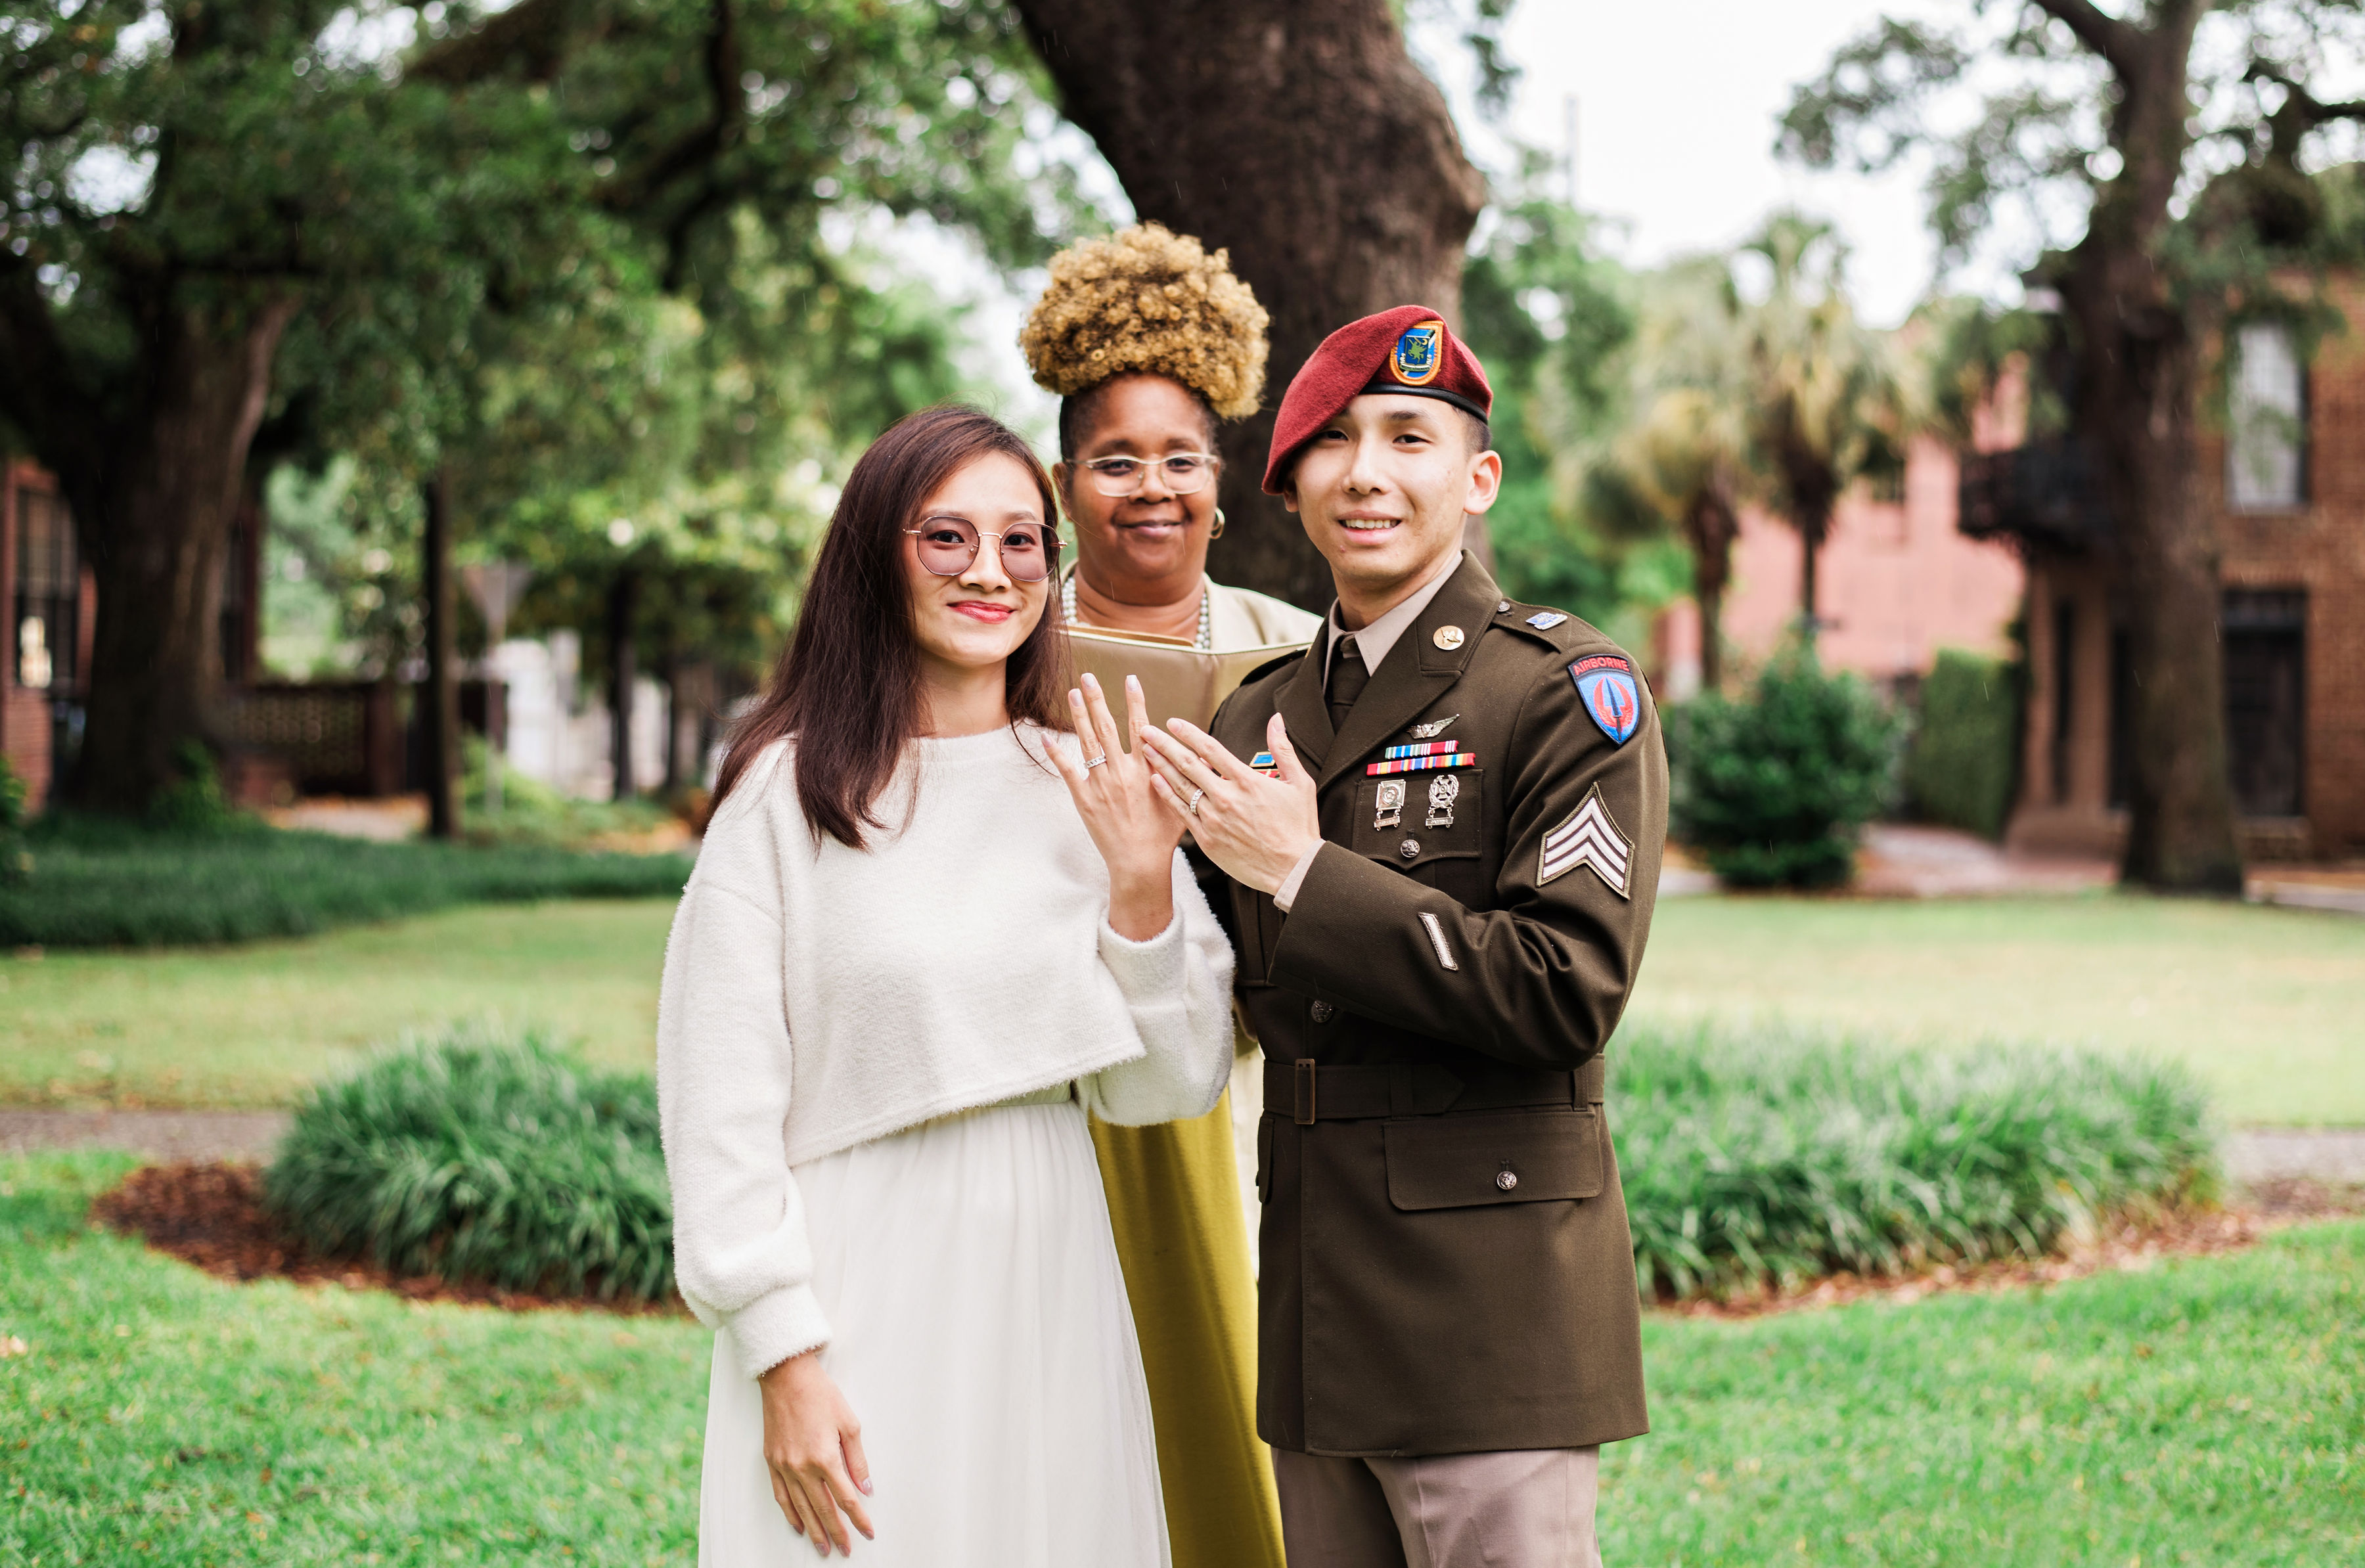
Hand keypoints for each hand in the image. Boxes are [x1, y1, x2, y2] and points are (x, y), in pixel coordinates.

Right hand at [758, 1349, 873, 1556]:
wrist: (786, 1377)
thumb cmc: (821, 1395)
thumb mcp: (849, 1423)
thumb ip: (858, 1460)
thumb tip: (866, 1489)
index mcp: (826, 1458)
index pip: (846, 1499)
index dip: (858, 1519)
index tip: (867, 1532)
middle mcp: (803, 1467)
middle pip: (823, 1509)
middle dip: (836, 1532)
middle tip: (844, 1550)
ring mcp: (784, 1466)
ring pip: (800, 1508)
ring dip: (813, 1530)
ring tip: (823, 1547)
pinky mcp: (771, 1461)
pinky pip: (781, 1496)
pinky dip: (790, 1513)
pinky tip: (798, 1526)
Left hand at [1049, 673, 1183, 940]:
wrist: (1139, 864)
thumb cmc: (1162, 837)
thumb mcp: (1180, 802)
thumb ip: (1182, 775)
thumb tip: (1193, 753)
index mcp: (1146, 771)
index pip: (1141, 727)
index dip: (1135, 702)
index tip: (1131, 679)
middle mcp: (1122, 773)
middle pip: (1107, 727)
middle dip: (1098, 699)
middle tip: (1088, 677)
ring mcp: (1100, 785)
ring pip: (1087, 743)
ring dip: (1078, 716)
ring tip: (1072, 693)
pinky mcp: (1084, 800)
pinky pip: (1067, 771)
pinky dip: (1056, 753)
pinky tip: (1045, 736)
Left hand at [1139, 713, 1319, 895]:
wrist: (1293, 870)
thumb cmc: (1299, 827)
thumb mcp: (1300, 783)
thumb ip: (1283, 749)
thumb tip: (1276, 719)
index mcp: (1246, 781)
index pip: (1210, 749)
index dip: (1189, 733)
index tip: (1173, 723)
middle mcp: (1226, 798)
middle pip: (1188, 764)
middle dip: (1164, 744)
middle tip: (1146, 730)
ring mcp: (1214, 820)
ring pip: (1180, 787)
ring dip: (1160, 766)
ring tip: (1145, 751)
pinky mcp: (1208, 840)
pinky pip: (1181, 813)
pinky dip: (1167, 795)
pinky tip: (1155, 782)